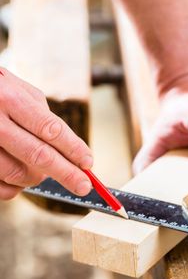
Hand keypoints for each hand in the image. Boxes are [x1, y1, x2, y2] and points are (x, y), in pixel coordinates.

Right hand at [0, 68, 92, 199]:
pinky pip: (0, 186)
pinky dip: (15, 188)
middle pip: (39, 155)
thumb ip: (44, 116)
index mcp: (10, 98)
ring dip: (38, 178)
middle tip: (83, 186)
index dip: (74, 149)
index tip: (89, 163)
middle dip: (66, 174)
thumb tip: (70, 149)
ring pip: (18, 174)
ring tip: (44, 172)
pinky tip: (21, 179)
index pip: (51, 130)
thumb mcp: (20, 91)